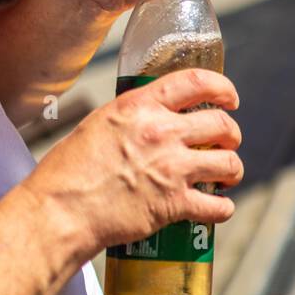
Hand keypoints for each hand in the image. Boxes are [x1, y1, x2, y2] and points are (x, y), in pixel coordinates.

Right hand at [25, 68, 242, 258]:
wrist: (60, 212)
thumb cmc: (68, 172)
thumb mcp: (97, 125)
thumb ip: (130, 119)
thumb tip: (148, 121)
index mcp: (139, 106)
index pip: (196, 82)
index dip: (222, 88)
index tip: (230, 98)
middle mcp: (161, 132)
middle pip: (221, 125)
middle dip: (231, 134)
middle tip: (227, 143)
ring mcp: (172, 168)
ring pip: (228, 163)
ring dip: (233, 169)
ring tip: (228, 175)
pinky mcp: (174, 203)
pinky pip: (217, 206)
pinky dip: (223, 209)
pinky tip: (219, 208)